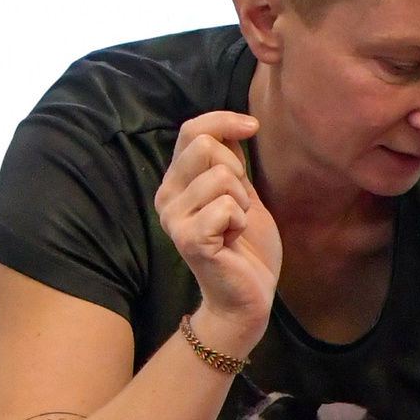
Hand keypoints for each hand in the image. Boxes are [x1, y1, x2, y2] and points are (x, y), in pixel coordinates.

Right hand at [154, 111, 280, 352]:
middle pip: (205, 146)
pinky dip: (241, 222)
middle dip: (237, 171)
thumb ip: (230, 163)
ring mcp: (174, 218)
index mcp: (177, 182)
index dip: (223, 120)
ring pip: (221, 177)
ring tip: (235, 227)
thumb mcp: (242, 194)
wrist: (246, 299)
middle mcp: (167, 196)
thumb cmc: (246, 248)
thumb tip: (231, 125)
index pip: (192, 130)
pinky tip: (233, 241)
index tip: (252, 126)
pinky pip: (226, 207)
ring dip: (242, 203)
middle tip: (240, 205)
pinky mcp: (189, 239)